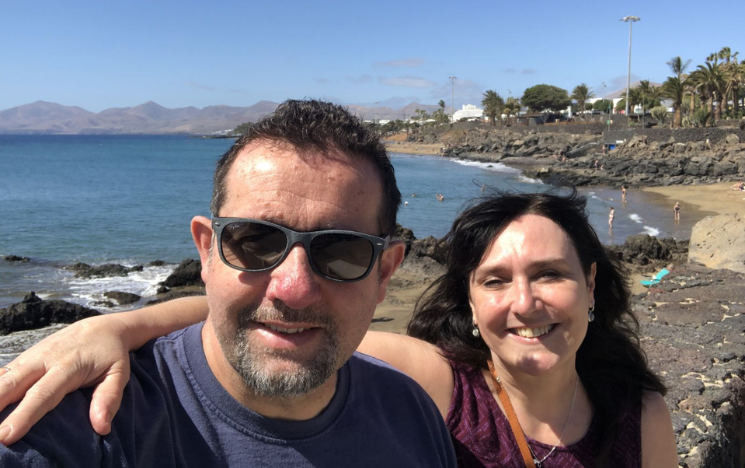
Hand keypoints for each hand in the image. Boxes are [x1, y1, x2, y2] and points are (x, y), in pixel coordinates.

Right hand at [0, 314, 132, 444]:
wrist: (102, 327)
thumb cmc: (110, 355)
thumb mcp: (119, 374)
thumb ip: (109, 398)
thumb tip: (101, 427)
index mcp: (68, 366)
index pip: (42, 395)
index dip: (23, 416)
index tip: (7, 436)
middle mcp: (44, 360)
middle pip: (13, 384)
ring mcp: (32, 356)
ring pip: (3, 378)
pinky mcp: (25, 357)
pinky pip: (4, 373)